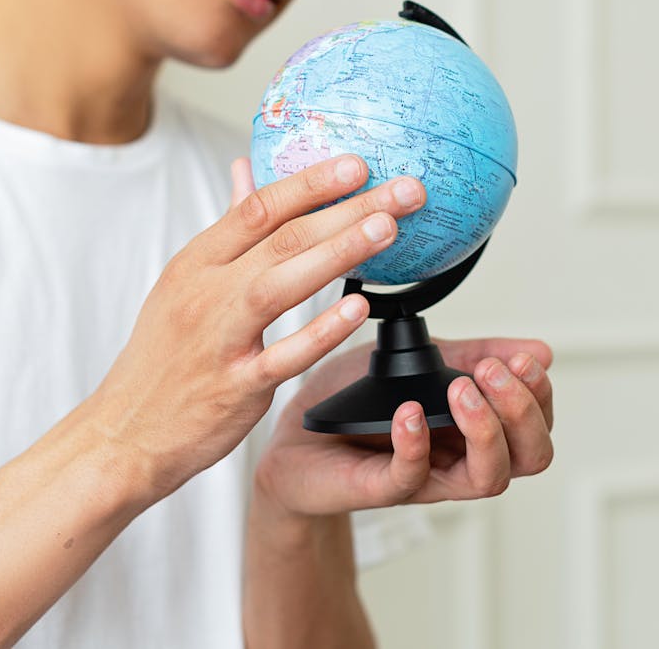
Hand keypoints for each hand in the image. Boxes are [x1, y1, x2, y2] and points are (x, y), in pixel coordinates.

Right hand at [91, 155, 424, 507]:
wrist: (124, 432)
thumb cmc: (163, 355)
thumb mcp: (184, 282)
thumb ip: (226, 229)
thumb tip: (244, 171)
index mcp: (196, 261)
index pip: (258, 207)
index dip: (311, 182)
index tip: (358, 164)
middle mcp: (205, 292)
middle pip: (282, 237)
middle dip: (347, 208)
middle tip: (403, 190)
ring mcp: (218, 340)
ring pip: (280, 284)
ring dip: (338, 252)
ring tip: (387, 228)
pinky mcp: (233, 388)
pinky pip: (282, 356)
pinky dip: (320, 331)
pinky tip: (359, 308)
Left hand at [254, 336, 553, 514]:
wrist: (295, 435)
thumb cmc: (361, 402)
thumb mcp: (422, 362)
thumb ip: (473, 355)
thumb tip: (540, 349)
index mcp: (473, 431)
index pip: (535, 429)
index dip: (539, 396)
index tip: (521, 358)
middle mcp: (458, 459)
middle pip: (528, 458)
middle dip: (523, 412)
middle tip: (495, 372)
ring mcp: (423, 477)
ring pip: (487, 477)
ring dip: (485, 429)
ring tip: (462, 389)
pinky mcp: (379, 486)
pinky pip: (410, 478)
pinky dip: (415, 444)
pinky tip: (410, 413)